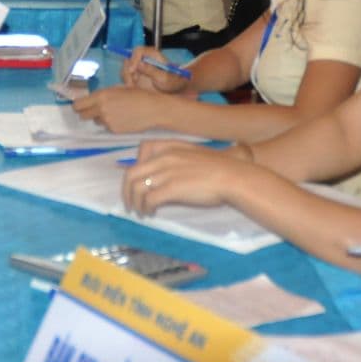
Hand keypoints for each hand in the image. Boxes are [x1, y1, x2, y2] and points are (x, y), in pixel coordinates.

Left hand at [73, 86, 170, 133]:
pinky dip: (111, 124)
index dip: (78, 105)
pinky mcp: (114, 131)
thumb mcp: (119, 89)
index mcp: (101, 96)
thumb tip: (92, 99)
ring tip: (115, 112)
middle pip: (82, 115)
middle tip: (94, 110)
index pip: (78, 105)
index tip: (81, 105)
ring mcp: (107, 122)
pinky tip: (122, 119)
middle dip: (86, 113)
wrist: (153, 109)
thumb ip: (104, 95)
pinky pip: (106, 127)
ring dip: (100, 118)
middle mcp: (101, 110)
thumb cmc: (138, 94)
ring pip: (96, 121)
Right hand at [121, 48, 190, 93]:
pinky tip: (135, 88)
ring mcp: (138, 66)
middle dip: (128, 71)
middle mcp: (143, 57)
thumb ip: (152, 70)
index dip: (134, 59)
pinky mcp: (134, 74)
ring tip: (135, 87)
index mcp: (152, 54)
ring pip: (125, 68)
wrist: (172, 90)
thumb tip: (140, 63)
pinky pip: (125, 76)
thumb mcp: (164, 78)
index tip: (132, 71)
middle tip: (132, 82)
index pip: (138, 50)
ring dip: (127, 78)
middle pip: (128, 59)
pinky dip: (127, 82)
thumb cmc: (171, 82)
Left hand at [121, 143, 253, 215]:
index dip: (137, 166)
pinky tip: (152, 213)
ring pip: (137, 188)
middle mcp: (164, 158)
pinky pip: (148, 199)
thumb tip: (166, 177)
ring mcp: (166, 173)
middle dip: (127, 191)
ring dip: (136, 203)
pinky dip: (146, 208)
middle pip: (132, 173)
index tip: (140, 180)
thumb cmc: (219, 168)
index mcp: (170, 147)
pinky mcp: (171, 189)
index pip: (142, 150)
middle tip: (131, 204)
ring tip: (142, 212)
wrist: (233, 177)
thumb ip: (177, 161)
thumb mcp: (194, 156)